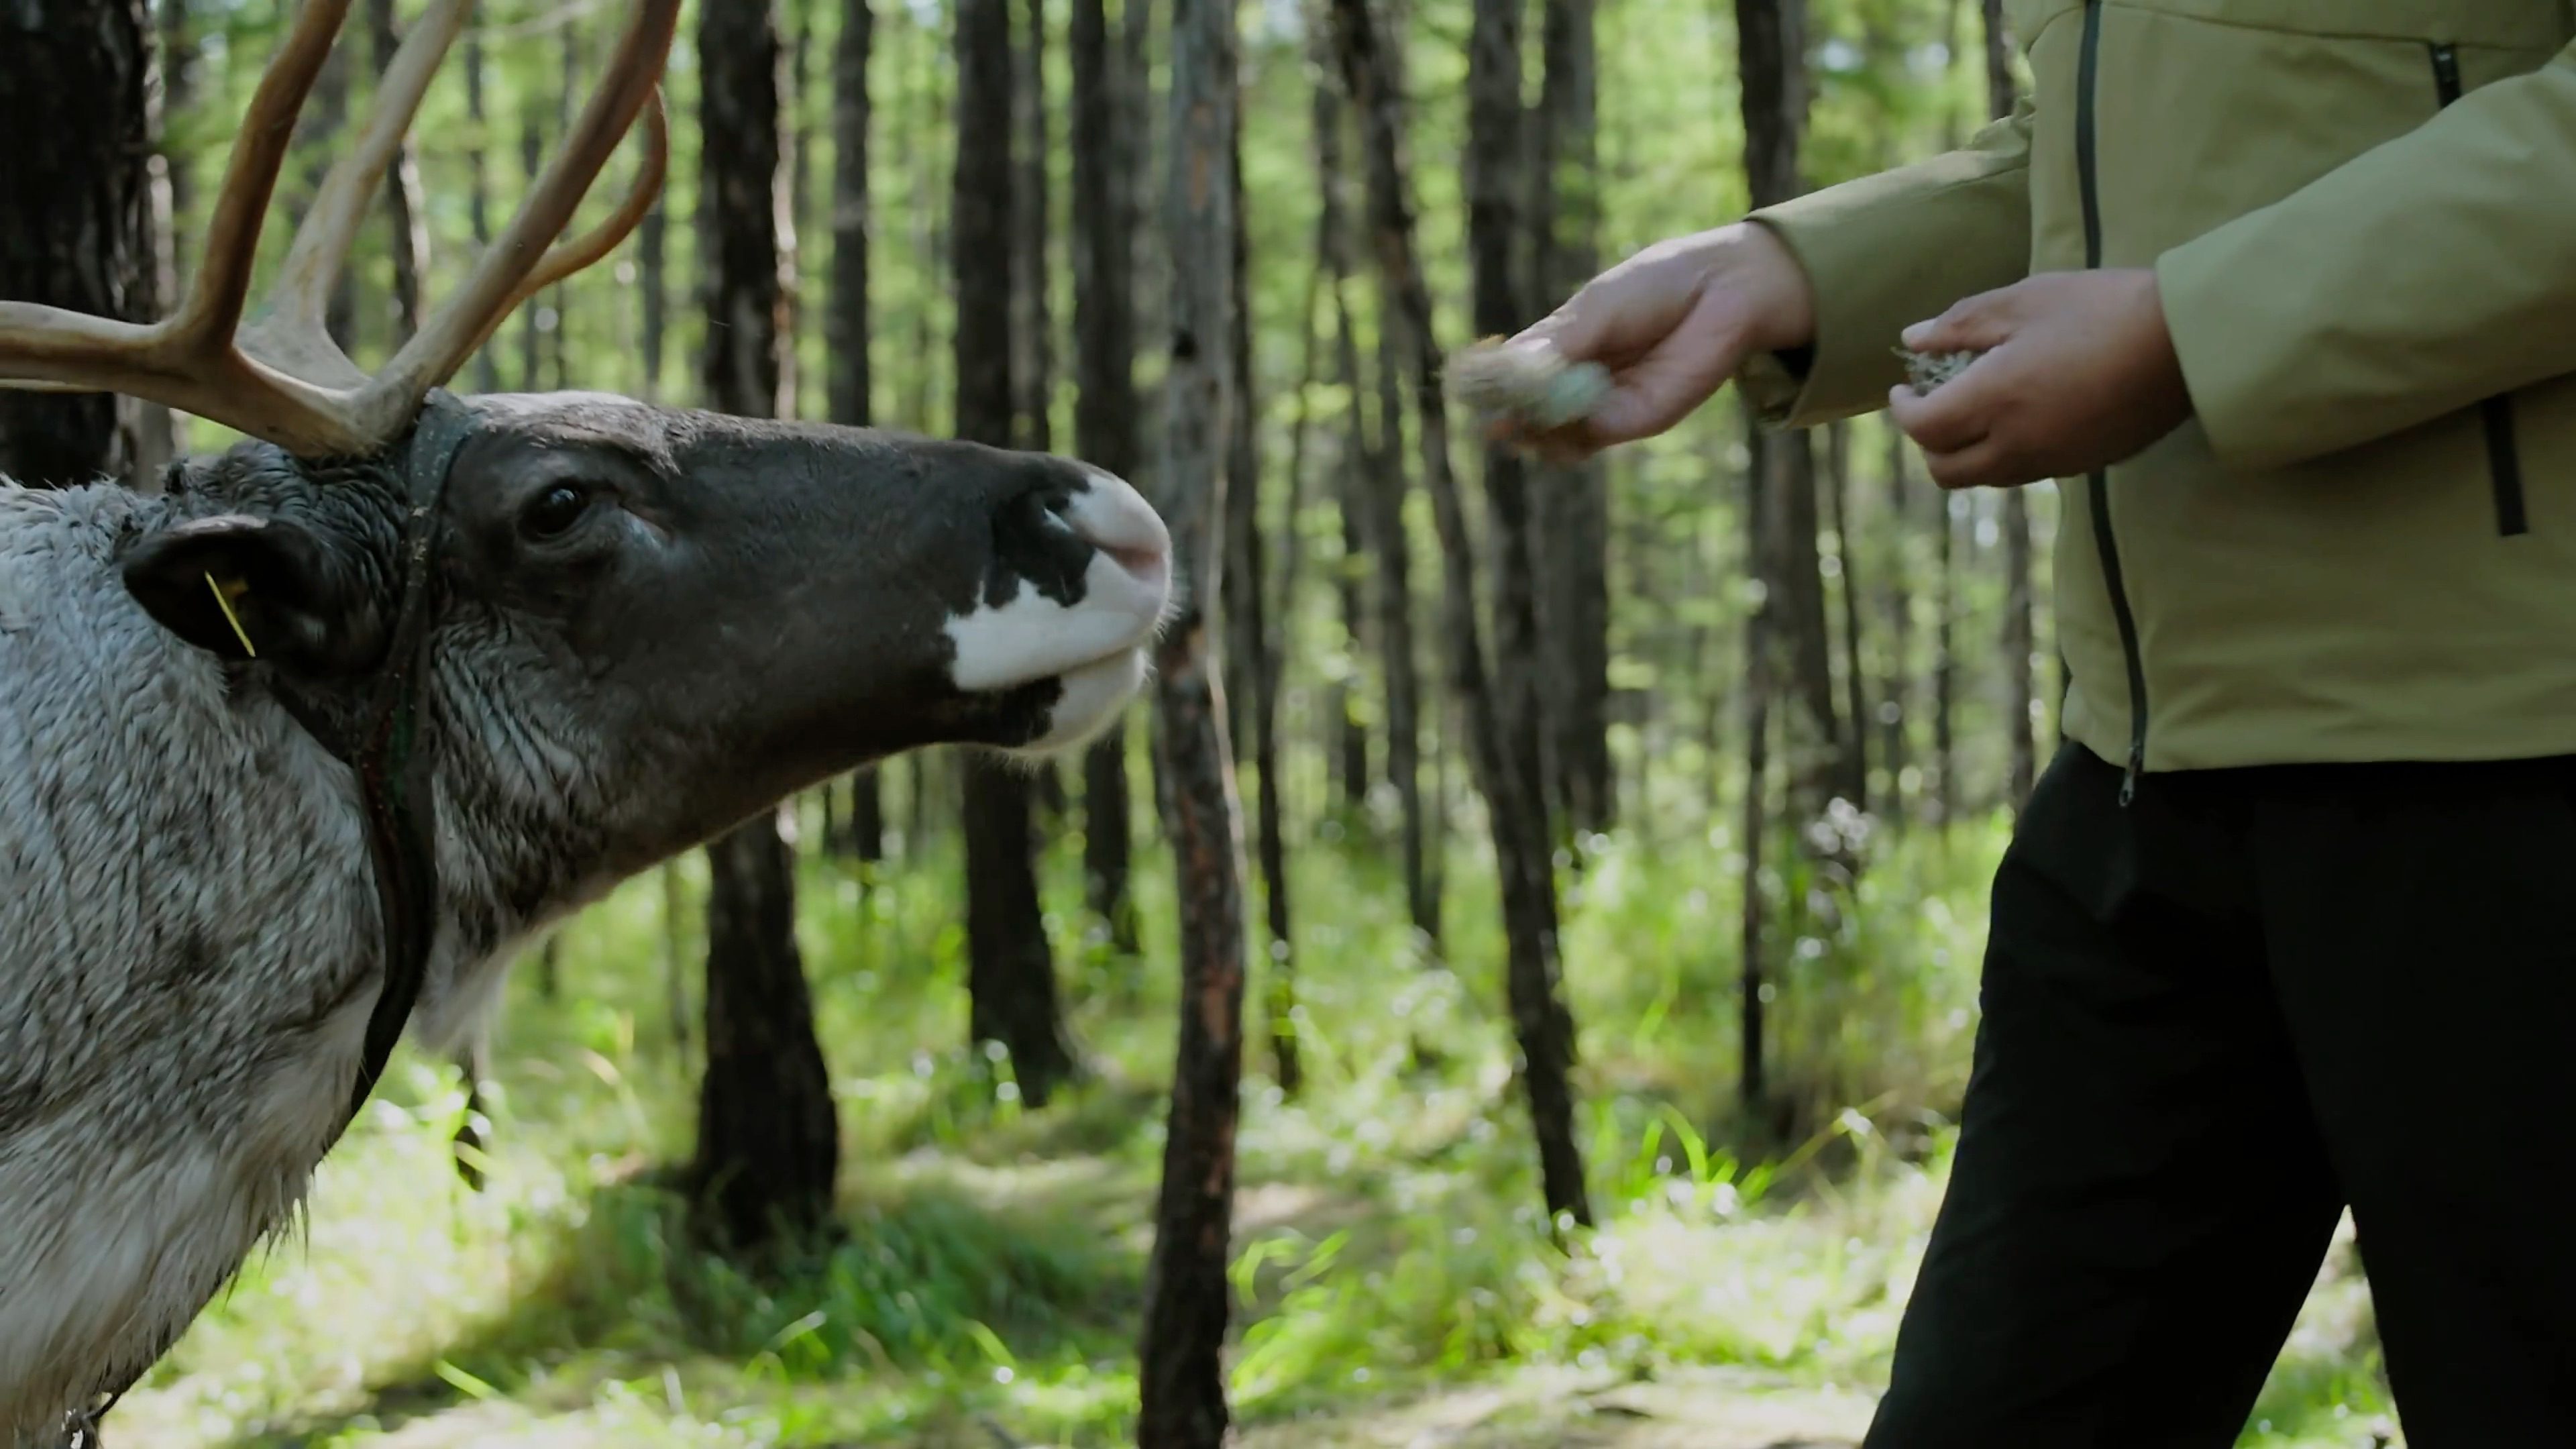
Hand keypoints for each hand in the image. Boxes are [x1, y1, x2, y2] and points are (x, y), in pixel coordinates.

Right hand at [1495, 222, 1816, 461]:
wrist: (1723, 293)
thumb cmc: (1658, 286)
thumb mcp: (1595, 309)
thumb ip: (1554, 345)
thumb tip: (1503, 374)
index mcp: (1560, 345)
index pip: (1510, 374)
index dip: (1488, 384)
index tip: (1467, 388)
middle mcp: (1574, 380)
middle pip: (1523, 411)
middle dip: (1506, 414)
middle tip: (1495, 413)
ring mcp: (1599, 405)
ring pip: (1547, 434)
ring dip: (1532, 429)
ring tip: (1531, 412)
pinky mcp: (1630, 422)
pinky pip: (1582, 442)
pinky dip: (1564, 436)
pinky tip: (1562, 418)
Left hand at [1887, 269, 2193, 487]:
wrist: (2187, 340)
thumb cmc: (2102, 309)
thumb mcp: (2024, 300)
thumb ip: (1960, 324)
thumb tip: (1912, 339)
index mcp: (1995, 402)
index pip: (1923, 430)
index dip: (1903, 411)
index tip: (1902, 389)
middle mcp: (2018, 445)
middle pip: (1946, 471)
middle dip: (1927, 443)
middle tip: (1932, 405)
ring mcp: (2054, 461)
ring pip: (1986, 476)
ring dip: (1966, 452)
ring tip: (1974, 407)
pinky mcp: (2085, 464)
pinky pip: (2026, 471)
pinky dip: (2005, 453)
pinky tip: (2021, 413)